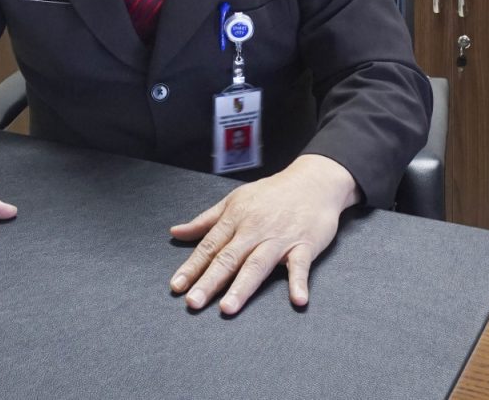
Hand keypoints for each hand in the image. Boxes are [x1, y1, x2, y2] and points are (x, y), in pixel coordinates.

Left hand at [169, 154, 359, 313]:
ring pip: (257, 264)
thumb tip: (175, 232)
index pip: (209, 246)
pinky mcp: (304, 245)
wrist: (312, 182)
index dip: (191, 267)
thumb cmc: (270, 193)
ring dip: (242, 286)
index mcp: (235, 218)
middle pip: (228, 258)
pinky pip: (300, 265)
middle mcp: (253, 230)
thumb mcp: (234, 200)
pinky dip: (299, 282)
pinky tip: (297, 300)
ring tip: (228, 307)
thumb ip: (205, 221)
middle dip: (210, 281)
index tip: (176, 287)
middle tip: (193, 302)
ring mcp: (279, 238)